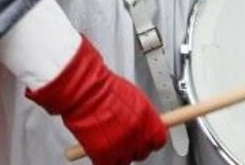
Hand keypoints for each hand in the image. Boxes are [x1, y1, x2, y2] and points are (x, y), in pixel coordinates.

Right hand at [25, 38, 166, 164]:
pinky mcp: (104, 154)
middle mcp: (137, 134)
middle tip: (124, 139)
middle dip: (133, 147)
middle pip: (142, 152)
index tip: (147, 140)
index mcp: (146, 119)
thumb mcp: (132, 96)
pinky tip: (98, 149)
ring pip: (125, 161)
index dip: (151, 140)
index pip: (159, 140)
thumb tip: (144, 123)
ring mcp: (121, 146)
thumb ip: (141, 114)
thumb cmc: (104, 88)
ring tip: (108, 141)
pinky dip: (101, 160)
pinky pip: (107, 164)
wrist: (85, 91)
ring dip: (117, 154)